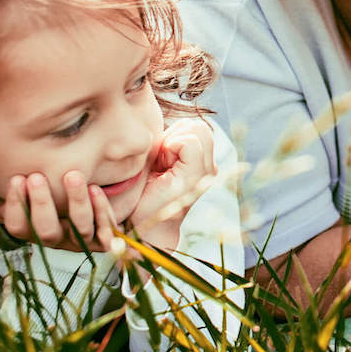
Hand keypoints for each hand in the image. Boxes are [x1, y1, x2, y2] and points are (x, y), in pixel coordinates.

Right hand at [0, 171, 118, 251]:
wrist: (95, 212)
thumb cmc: (56, 201)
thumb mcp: (32, 201)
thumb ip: (15, 202)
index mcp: (34, 232)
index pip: (18, 228)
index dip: (15, 206)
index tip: (16, 178)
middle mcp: (56, 241)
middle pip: (45, 231)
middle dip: (40, 203)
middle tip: (36, 176)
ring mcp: (81, 242)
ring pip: (79, 228)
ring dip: (76, 200)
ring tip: (73, 175)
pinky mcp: (104, 239)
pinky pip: (104, 229)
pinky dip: (101, 209)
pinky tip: (95, 189)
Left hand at [128, 118, 216, 248]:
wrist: (140, 229)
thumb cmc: (141, 196)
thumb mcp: (158, 162)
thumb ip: (169, 144)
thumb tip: (170, 123)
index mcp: (202, 165)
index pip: (197, 127)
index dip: (175, 134)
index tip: (160, 157)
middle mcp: (210, 169)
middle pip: (199, 126)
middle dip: (175, 135)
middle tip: (159, 159)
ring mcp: (206, 173)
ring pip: (196, 130)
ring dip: (171, 141)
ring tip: (160, 164)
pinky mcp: (195, 177)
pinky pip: (189, 143)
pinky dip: (171, 147)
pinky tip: (161, 166)